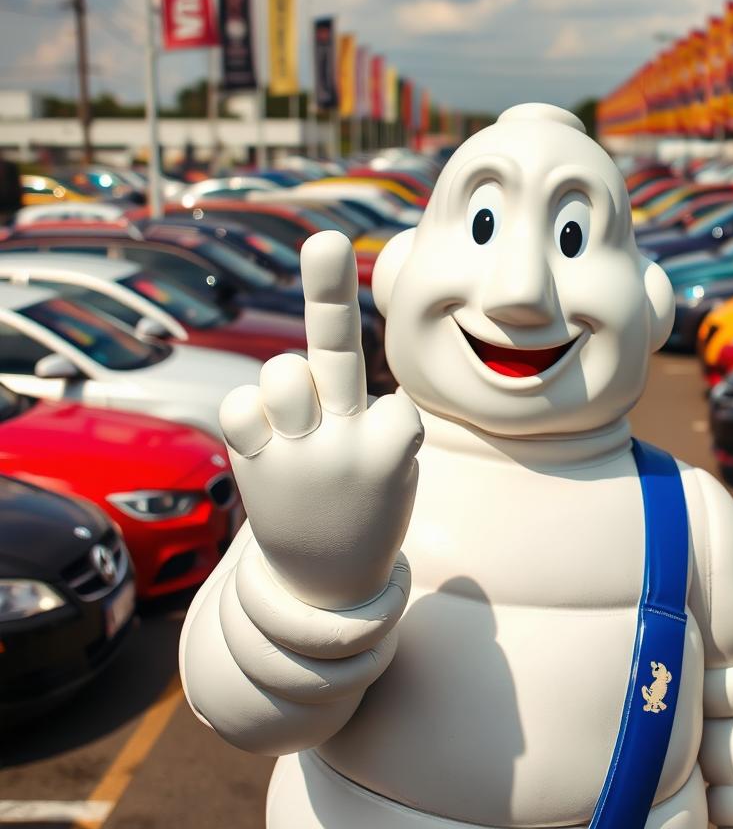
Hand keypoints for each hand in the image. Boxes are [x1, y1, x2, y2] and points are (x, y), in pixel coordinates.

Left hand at [219, 231, 421, 609]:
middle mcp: (344, 445)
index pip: (396, 406)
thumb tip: (288, 370)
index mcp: (394, 447)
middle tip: (325, 240)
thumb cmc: (370, 506)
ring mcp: (296, 454)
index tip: (387, 480)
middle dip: (329, 290)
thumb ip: (366, 413)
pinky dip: (248, 416)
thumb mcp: (396, 466)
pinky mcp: (254, 464)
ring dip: (288, 385)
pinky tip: (266, 441)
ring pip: (282, 374)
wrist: (329, 588)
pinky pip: (240, 408)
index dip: (392, 435)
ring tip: (299, 421)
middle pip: (335, 350)